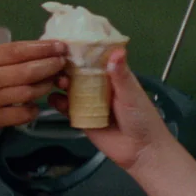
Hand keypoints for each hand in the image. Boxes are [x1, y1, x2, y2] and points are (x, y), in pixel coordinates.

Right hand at [0, 38, 66, 144]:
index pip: (18, 50)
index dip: (41, 47)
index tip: (59, 45)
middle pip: (29, 69)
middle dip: (51, 64)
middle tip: (65, 61)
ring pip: (29, 91)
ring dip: (45, 85)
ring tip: (56, 80)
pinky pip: (19, 115)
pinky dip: (31, 111)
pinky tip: (36, 106)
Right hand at [50, 48, 171, 171]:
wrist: (141, 151)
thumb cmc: (142, 119)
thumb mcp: (131, 94)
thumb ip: (121, 75)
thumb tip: (117, 51)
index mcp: (114, 76)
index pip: (96, 59)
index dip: (83, 51)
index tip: (67, 43)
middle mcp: (100, 87)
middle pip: (80, 73)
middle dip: (68, 69)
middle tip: (58, 67)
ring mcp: (90, 103)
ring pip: (71, 90)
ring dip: (61, 84)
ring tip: (56, 83)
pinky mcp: (83, 118)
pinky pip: (68, 109)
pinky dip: (58, 103)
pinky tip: (53, 100)